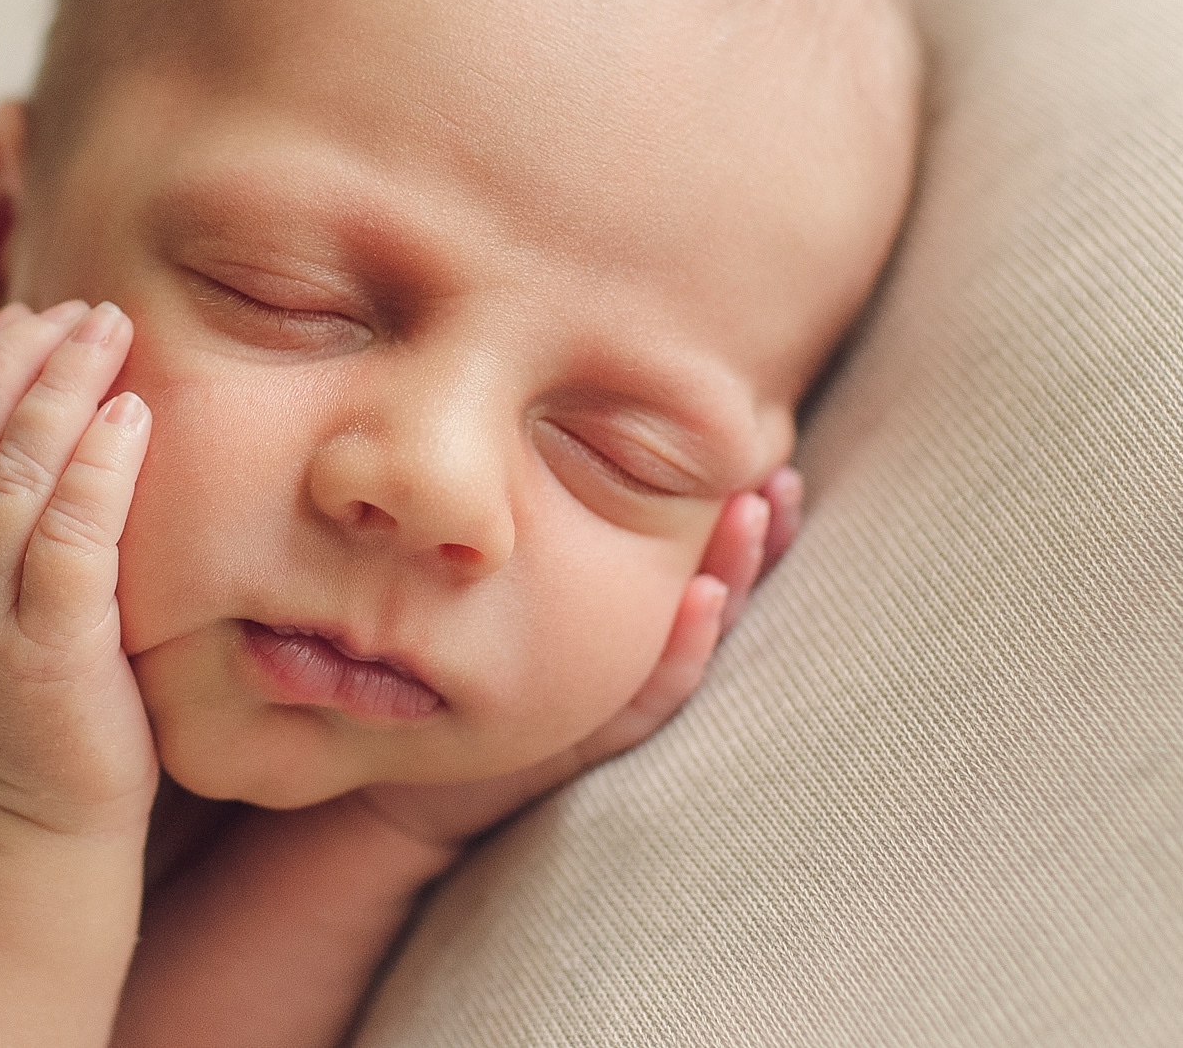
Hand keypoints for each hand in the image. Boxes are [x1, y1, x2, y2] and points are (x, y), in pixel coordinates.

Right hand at [0, 299, 157, 839]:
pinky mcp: (49, 653)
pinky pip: (70, 539)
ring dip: (64, 392)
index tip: (33, 313)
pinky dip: (100, 467)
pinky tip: (134, 417)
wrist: (34, 824)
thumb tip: (37, 415)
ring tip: (111, 333)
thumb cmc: (34, 696)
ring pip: (12, 478)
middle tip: (83, 307)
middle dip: (24, 359)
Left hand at [348, 467, 804, 850]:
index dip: (745, 519)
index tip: (778, 460)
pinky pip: (646, 696)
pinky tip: (698, 594)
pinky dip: (681, 649)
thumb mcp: (485, 578)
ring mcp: (609, 697)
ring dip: (729, 578)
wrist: (399, 774)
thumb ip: (511, 520)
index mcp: (613, 614)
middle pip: (714, 592)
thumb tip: (540, 408)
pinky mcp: (584, 738)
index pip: (696, 557)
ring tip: (753, 516)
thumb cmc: (437, 661)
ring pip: (694, 639)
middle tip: (783, 481)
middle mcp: (625, 655)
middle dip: (755, 541)